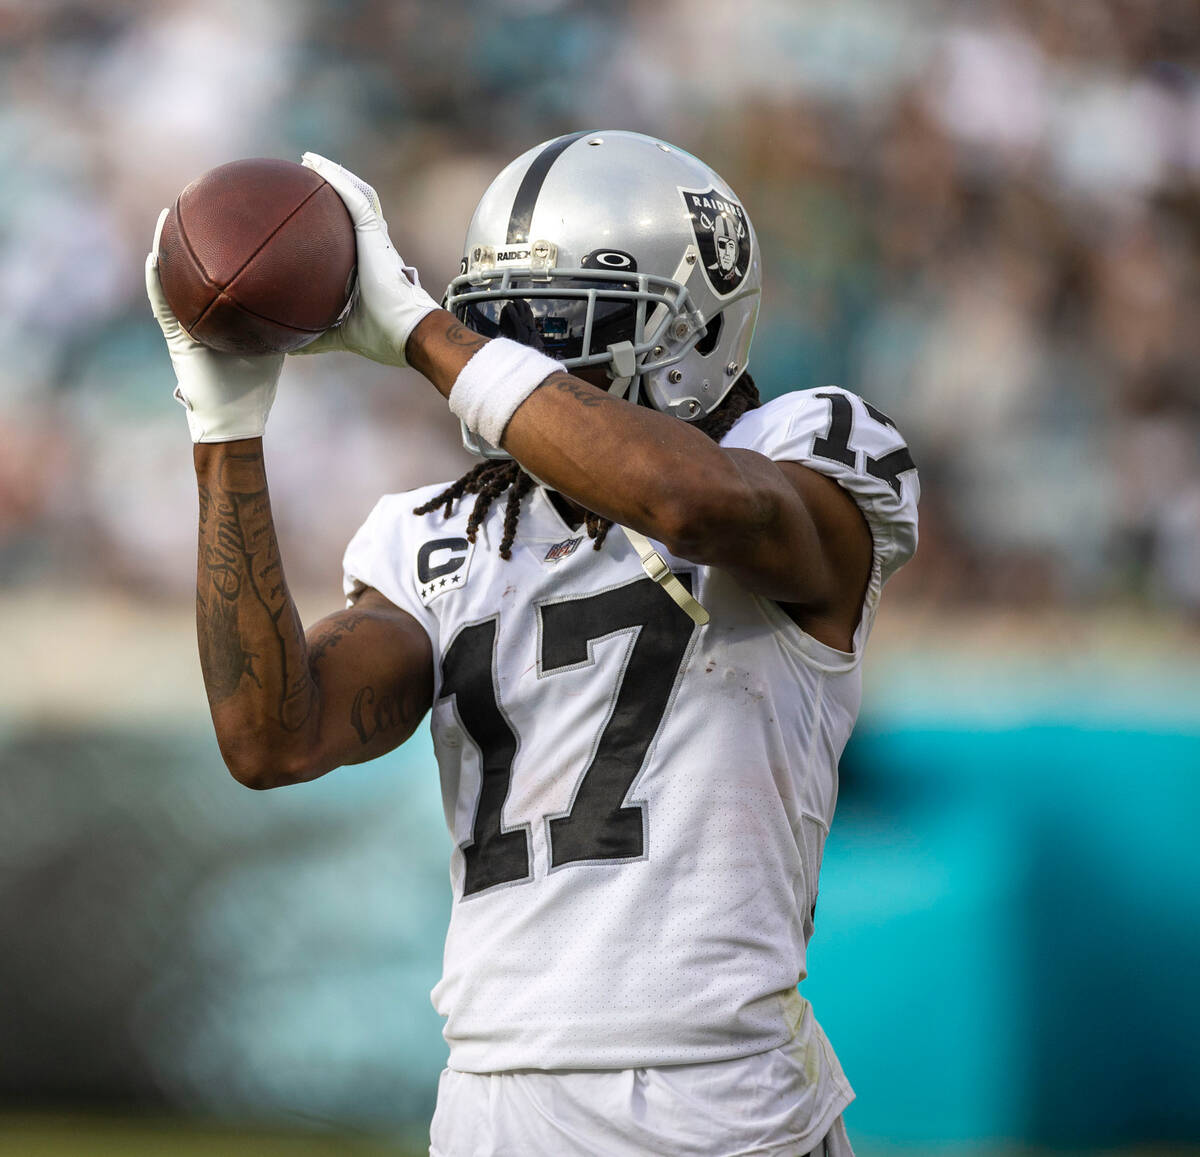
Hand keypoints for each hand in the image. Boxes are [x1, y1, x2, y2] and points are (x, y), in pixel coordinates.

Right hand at [146, 209, 283, 441]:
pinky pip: (162, 305)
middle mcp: (201, 312)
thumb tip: (322, 295)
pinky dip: (156, 282)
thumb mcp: (278, 344)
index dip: (227, 247)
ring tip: (167, 215)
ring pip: (171, 278)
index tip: (237, 216)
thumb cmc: (258, 386)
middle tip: (199, 200)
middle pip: (195, 268)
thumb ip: (291, 320)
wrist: (236, 419)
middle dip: (195, 238)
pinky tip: (155, 257)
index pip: (224, 272)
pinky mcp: (174, 338)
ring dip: (165, 247)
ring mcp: (185, 323)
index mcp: (224, 312)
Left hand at [293, 152, 438, 365]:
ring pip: (356, 196)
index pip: (354, 240)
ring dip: (334, 176)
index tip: (314, 217)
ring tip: (311, 162)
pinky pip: (353, 198)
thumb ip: (318, 338)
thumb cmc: (386, 336)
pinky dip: (336, 179)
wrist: (411, 334)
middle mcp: (377, 249)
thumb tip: (290, 349)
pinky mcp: (375, 235)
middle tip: (309, 180)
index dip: (336, 225)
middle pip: (356, 211)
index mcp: (371, 270)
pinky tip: (316, 164)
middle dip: (335, 192)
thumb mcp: (343, 335)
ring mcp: (377, 240)